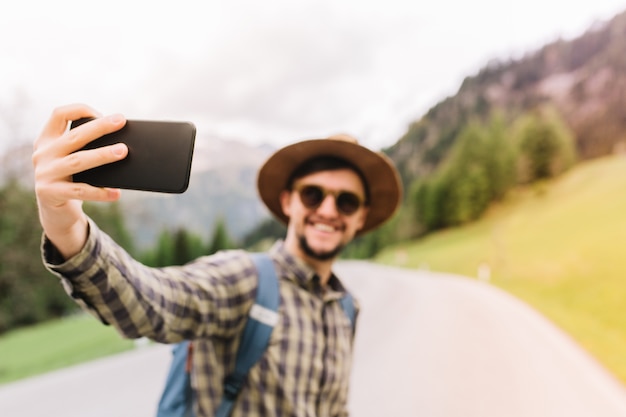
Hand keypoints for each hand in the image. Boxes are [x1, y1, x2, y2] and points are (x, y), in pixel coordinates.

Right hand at [32, 103, 127, 258]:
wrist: (56, 212)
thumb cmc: (72, 180)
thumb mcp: (73, 160)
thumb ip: (86, 149)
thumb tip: (122, 143)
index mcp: (47, 140)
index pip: (58, 114)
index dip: (80, 110)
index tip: (102, 114)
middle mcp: (43, 154)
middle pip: (74, 136)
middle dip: (99, 127)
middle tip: (121, 121)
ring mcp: (45, 174)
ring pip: (78, 161)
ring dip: (102, 155)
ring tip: (123, 151)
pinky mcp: (50, 193)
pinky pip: (80, 191)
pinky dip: (100, 192)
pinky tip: (116, 193)